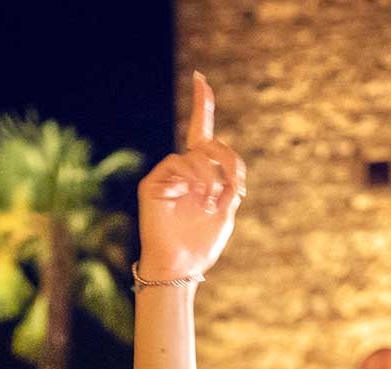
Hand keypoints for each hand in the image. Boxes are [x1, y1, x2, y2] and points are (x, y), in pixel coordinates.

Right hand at [137, 72, 246, 281]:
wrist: (180, 266)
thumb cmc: (202, 245)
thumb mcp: (227, 211)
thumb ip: (230, 184)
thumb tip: (230, 166)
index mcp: (201, 174)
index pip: (200, 134)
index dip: (201, 106)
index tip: (200, 80)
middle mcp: (183, 171)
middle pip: (206, 142)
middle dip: (227, 158)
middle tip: (237, 186)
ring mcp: (167, 176)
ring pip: (196, 156)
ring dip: (212, 178)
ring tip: (211, 202)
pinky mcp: (153, 183)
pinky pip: (178, 164)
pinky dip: (194, 178)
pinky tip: (198, 197)